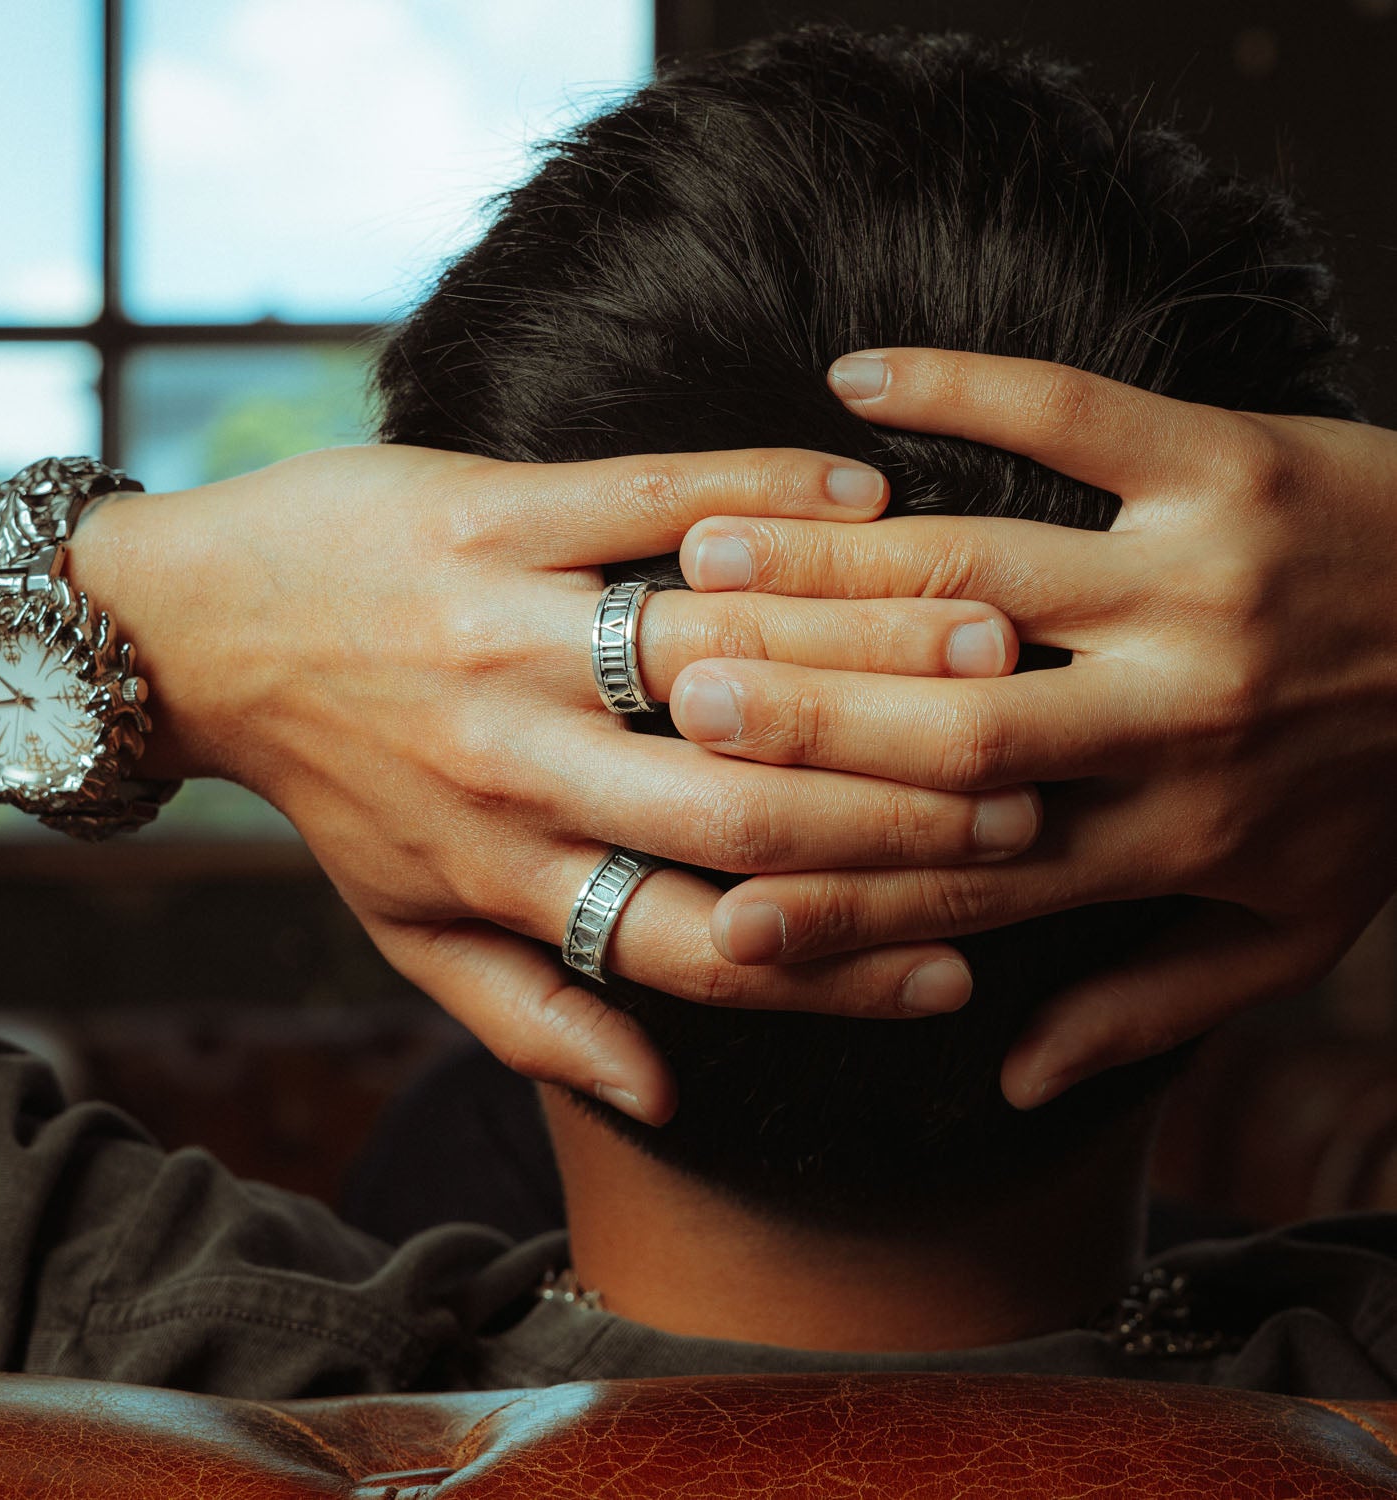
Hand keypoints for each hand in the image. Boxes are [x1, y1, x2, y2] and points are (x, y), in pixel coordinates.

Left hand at [70, 443, 1026, 1122]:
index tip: (962, 961)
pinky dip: (762, 496)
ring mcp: (505, 629)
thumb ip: (531, 1016)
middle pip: (735, 810)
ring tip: (996, 650)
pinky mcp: (489, 513)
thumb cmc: (328, 783)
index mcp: (508, 871)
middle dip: (896, 819)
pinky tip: (866, 499)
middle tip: (1029, 803)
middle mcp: (517, 764)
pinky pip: (646, 498)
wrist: (194, 632)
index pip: (706, 945)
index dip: (844, 965)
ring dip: (861, 651)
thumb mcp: (407, 928)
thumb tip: (660, 1097)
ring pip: (712, 654)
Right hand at [670, 348, 1396, 1107]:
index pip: (969, 880)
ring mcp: (1202, 580)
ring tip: (708, 557)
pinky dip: (962, 388)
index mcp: (1174, 839)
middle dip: (798, 719)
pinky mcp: (1233, 462)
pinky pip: (1076, 414)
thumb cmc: (1394, 795)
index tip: (717, 909)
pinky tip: (855, 381)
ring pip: (980, 571)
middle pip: (948, 725)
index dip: (840, 903)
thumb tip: (1004, 1076)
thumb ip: (1144, 1008)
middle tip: (672, 701)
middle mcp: (1176, 718)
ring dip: (831, 564)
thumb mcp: (1288, 933)